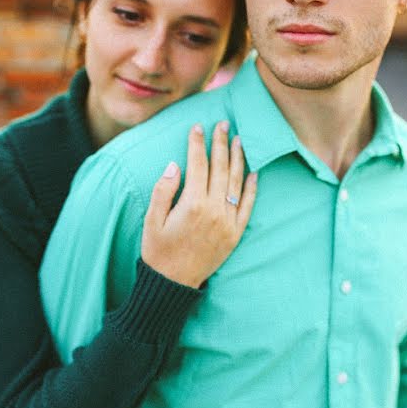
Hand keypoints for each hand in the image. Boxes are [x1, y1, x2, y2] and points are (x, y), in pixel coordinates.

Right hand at [142, 121, 256, 287]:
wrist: (173, 283)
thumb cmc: (158, 251)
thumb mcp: (152, 220)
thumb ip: (163, 190)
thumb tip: (174, 164)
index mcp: (192, 204)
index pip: (198, 164)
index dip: (197, 143)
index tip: (197, 127)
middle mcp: (214, 210)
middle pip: (220, 168)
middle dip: (221, 143)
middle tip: (223, 124)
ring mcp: (227, 222)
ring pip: (236, 183)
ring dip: (238, 159)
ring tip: (239, 140)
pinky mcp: (235, 233)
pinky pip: (247, 206)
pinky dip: (251, 188)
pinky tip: (253, 173)